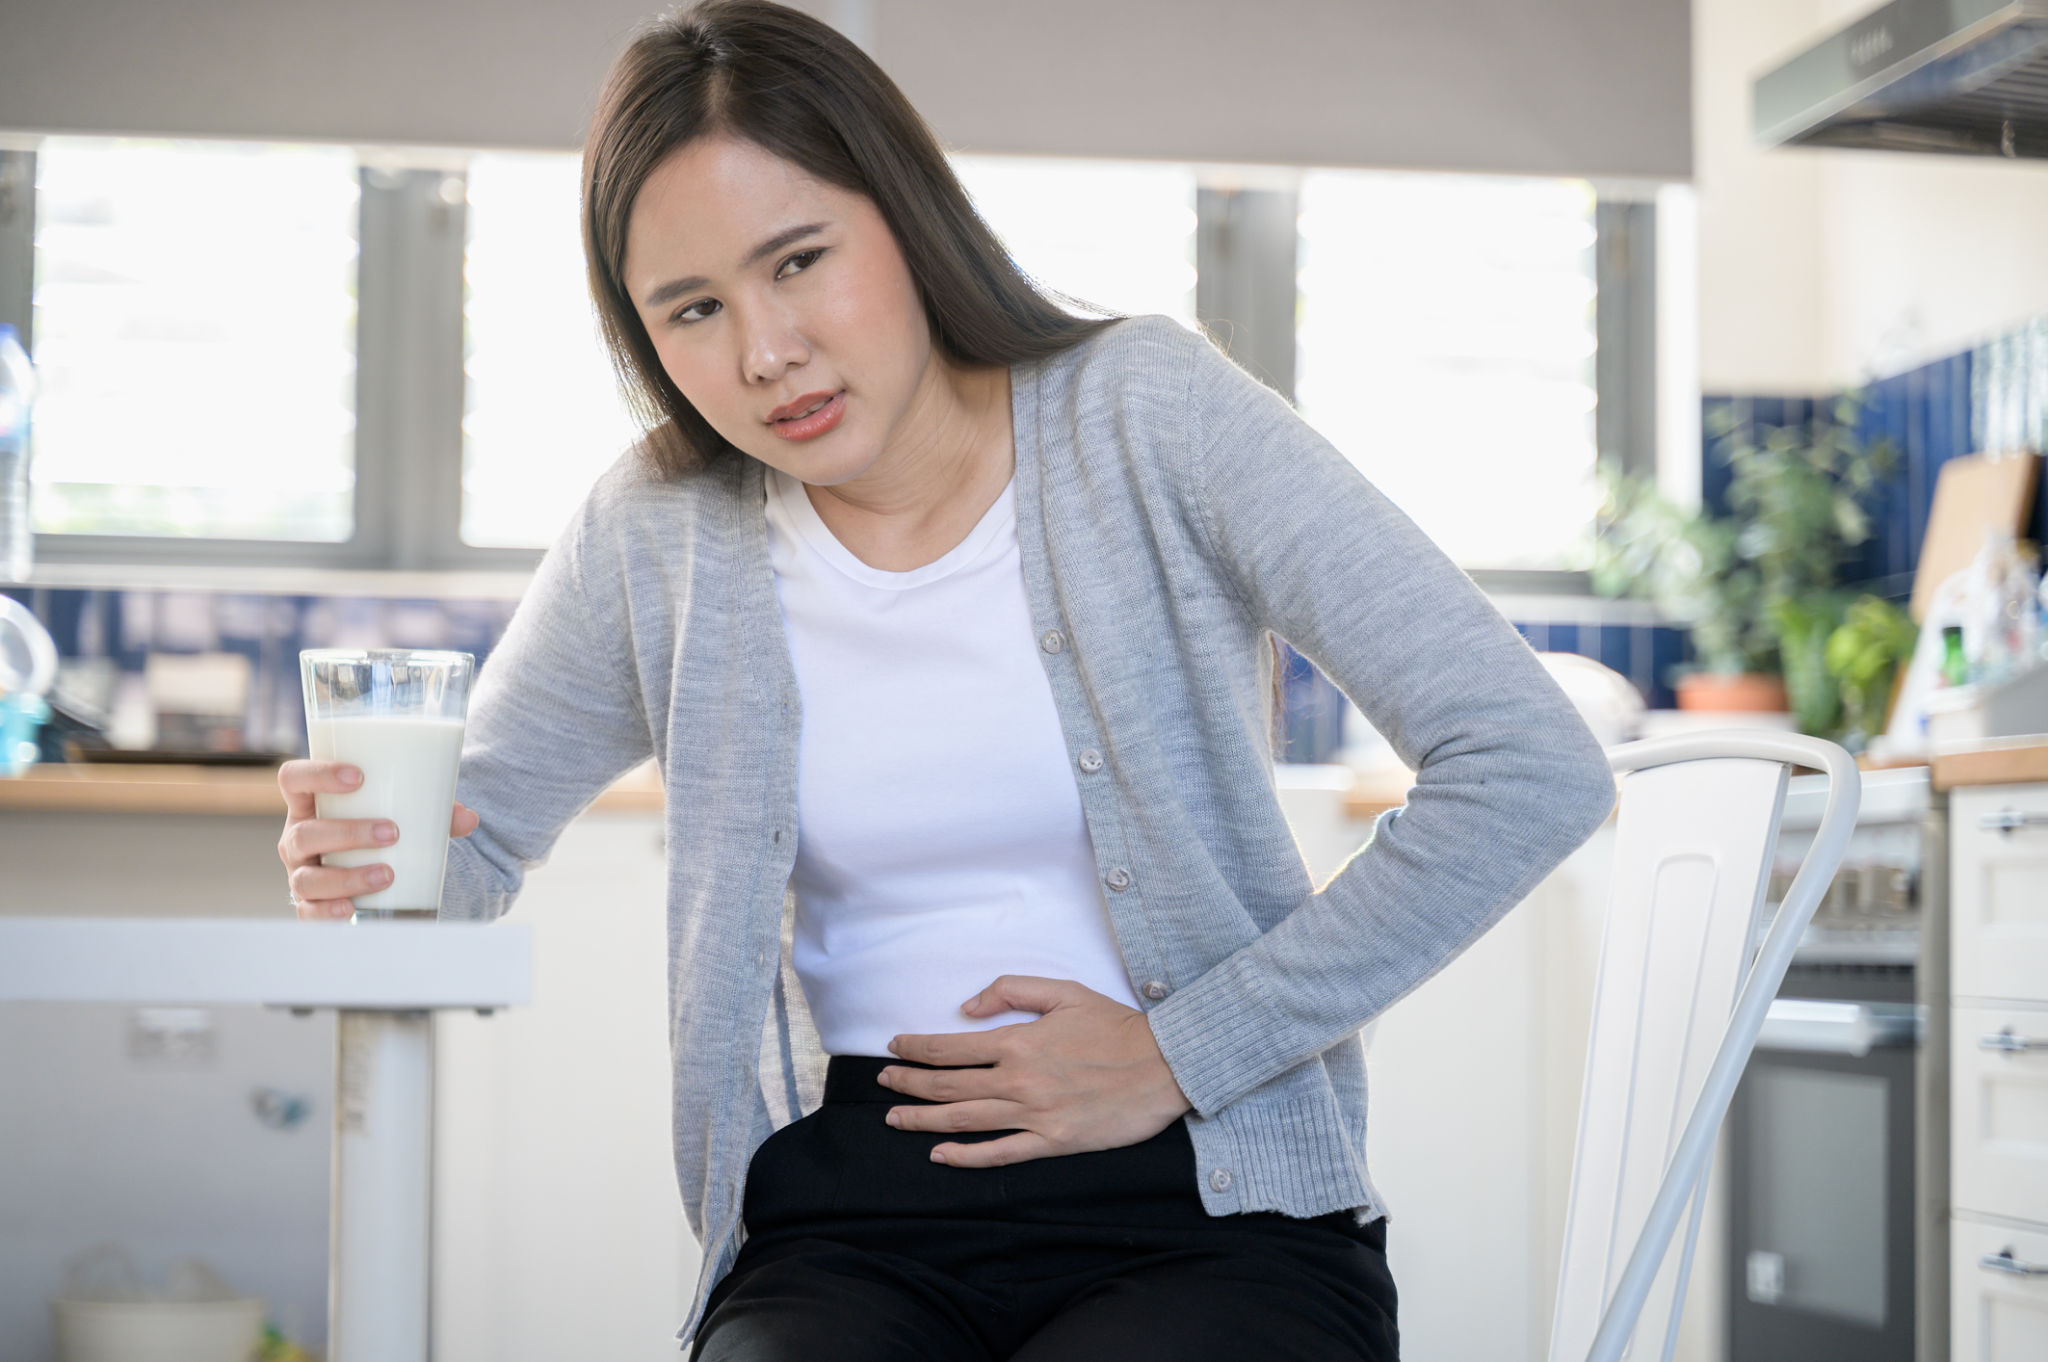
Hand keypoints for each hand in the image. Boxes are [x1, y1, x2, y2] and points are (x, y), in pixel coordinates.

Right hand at [277, 759, 479, 919]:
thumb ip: (436, 812)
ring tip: (387, 875)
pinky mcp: (311, 906)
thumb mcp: (403, 814)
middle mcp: (298, 838)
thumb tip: (469, 819)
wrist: (379, 869)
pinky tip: (351, 909)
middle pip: (304, 833)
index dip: (318, 773)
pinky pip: (309, 914)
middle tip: (392, 832)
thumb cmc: (384, 829)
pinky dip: (329, 913)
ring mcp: (302, 874)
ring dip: (348, 877)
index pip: (294, 779)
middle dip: (348, 832)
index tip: (358, 776)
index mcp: (312, 804)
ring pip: (307, 878)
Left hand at [878, 975, 1192, 1166]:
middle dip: (908, 1084)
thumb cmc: (1116, 1025)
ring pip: (964, 1120)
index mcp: (1018, 1041)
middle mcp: (1018, 1080)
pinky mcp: (1053, 1141)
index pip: (950, 1048)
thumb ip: (1011, 990)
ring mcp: (1034, 1115)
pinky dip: (965, 1156)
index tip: (893, 1048)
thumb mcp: (1064, 991)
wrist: (1165, 1064)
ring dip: (922, 1119)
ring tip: (894, 1117)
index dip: (915, 1049)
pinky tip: (939, 1155)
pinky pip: (1000, 1153)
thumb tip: (967, 1006)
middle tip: (882, 1083)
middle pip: (947, 1086)